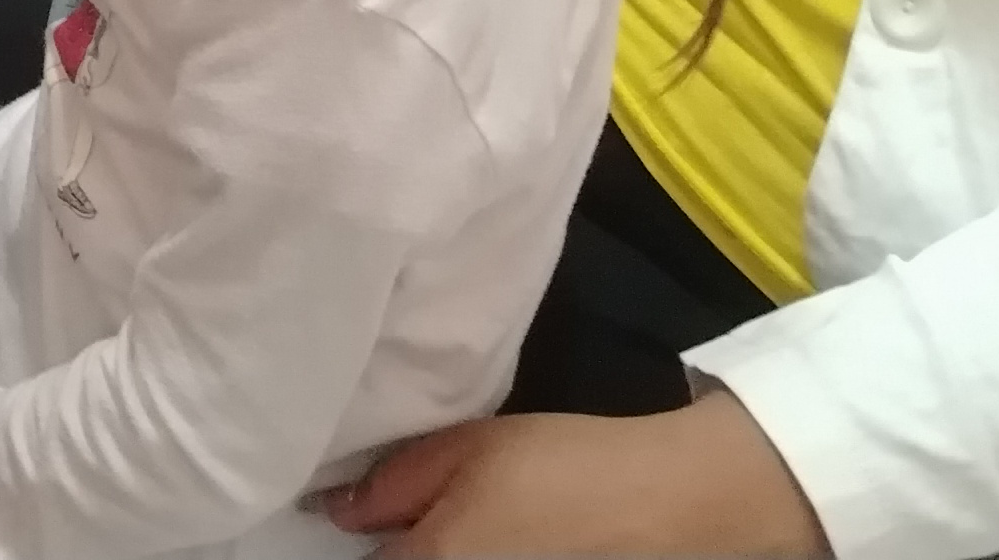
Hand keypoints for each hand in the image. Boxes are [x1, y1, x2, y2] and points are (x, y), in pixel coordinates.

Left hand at [324, 398, 829, 556]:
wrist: (661, 501)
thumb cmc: (557, 466)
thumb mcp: (464, 449)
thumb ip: (392, 485)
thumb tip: (337, 510)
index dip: (360, 530)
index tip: (358, 510)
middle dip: (401, 542)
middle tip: (406, 510)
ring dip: (437, 547)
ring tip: (460, 515)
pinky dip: (471, 552)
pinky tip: (496, 530)